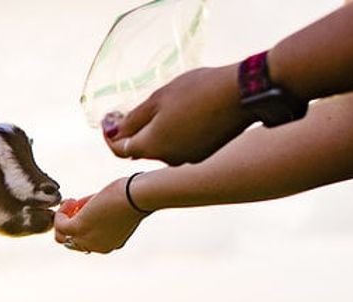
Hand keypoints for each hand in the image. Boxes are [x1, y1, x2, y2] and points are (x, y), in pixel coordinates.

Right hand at [52, 179, 147, 254]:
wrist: (136, 198)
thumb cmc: (133, 198)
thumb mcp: (116, 211)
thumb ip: (100, 214)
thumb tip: (82, 207)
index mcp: (109, 246)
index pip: (86, 241)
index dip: (81, 224)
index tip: (80, 208)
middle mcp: (97, 247)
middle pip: (72, 242)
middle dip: (69, 224)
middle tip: (72, 205)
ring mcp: (86, 240)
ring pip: (62, 237)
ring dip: (62, 219)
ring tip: (71, 202)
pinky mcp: (78, 229)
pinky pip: (59, 225)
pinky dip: (61, 212)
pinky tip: (70, 200)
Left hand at [102, 63, 250, 165]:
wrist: (243, 93)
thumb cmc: (198, 90)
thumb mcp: (158, 99)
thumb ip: (133, 119)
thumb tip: (115, 132)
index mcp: (151, 146)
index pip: (120, 149)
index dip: (110, 136)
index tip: (109, 121)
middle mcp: (167, 159)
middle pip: (141, 149)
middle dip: (132, 132)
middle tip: (130, 111)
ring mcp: (188, 159)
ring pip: (162, 148)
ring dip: (155, 132)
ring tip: (162, 108)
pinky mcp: (205, 154)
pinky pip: (182, 146)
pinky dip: (175, 134)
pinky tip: (184, 114)